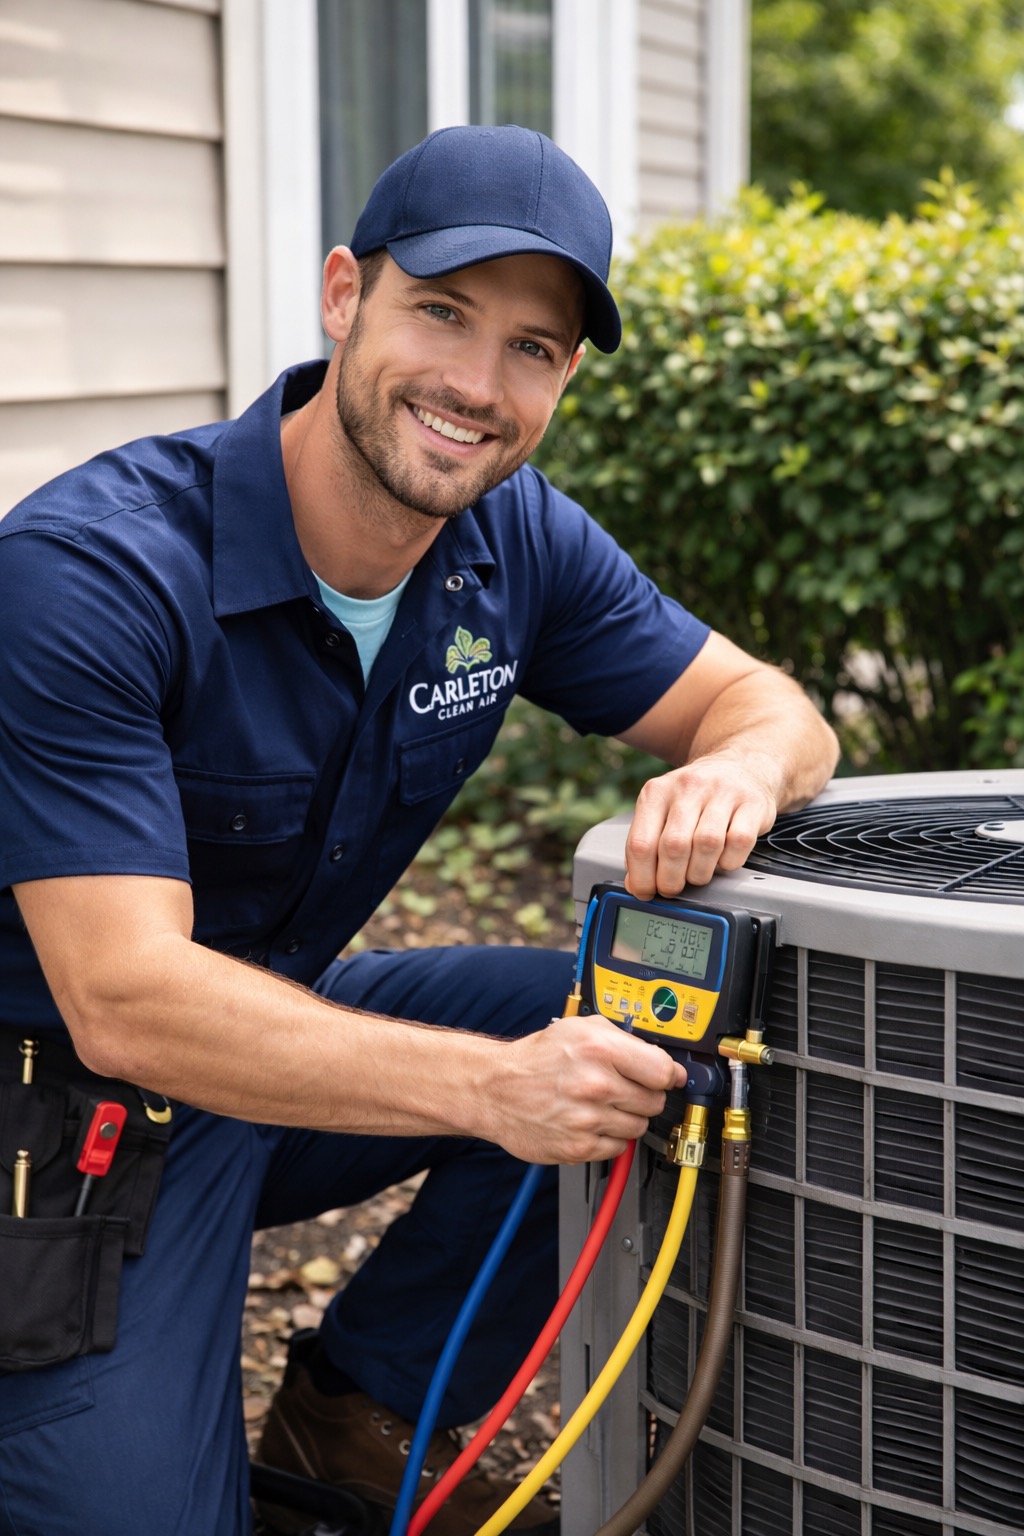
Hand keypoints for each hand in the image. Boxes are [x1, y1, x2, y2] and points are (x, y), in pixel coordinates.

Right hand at [493, 1015, 686, 1163]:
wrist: (495, 1089)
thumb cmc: (537, 1058)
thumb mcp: (580, 1029)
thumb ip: (625, 1040)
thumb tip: (664, 1061)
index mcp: (599, 1049)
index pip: (663, 1071)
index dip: (669, 1075)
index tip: (669, 1077)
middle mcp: (595, 1084)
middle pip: (654, 1101)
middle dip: (644, 1095)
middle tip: (623, 1088)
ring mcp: (587, 1119)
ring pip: (638, 1127)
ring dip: (626, 1117)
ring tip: (601, 1104)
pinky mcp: (578, 1147)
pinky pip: (618, 1148)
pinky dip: (609, 1138)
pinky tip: (590, 1122)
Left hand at [624, 753, 777, 896]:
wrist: (740, 768)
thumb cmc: (696, 798)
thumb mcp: (663, 811)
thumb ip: (647, 844)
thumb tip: (636, 885)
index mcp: (658, 791)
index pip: (641, 842)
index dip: (642, 877)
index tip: (645, 892)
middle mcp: (689, 787)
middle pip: (674, 846)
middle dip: (670, 879)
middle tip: (672, 888)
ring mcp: (723, 792)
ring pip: (707, 844)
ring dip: (700, 872)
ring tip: (697, 875)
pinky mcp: (752, 803)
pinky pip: (739, 842)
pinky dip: (729, 861)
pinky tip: (722, 860)